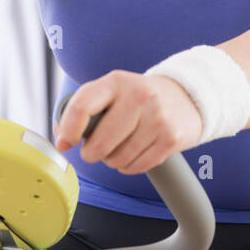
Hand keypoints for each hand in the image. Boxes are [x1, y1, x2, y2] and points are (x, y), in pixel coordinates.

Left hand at [54, 70, 203, 174]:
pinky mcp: (170, 139)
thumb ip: (82, 110)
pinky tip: (134, 152)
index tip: (67, 141)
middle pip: (100, 143)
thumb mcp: (111, 92)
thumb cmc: (139, 97)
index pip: (83, 105)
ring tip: (120, 146)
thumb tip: (62, 140)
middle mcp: (138, 97)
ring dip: (112, 160)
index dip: (69, 129)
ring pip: (117, 159)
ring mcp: (157, 118)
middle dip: (92, 153)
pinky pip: (136, 167)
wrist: (187, 96)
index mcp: (116, 82)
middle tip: (95, 149)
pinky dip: (129, 166)